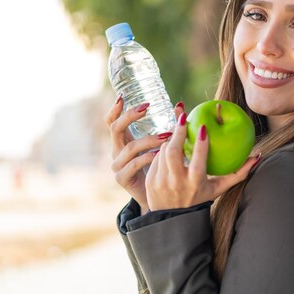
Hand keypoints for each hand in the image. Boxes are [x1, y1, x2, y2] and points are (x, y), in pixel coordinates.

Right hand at [105, 95, 184, 211]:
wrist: (156, 197)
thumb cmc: (160, 166)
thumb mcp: (161, 144)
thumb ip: (166, 126)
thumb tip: (181, 105)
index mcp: (123, 140)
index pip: (112, 121)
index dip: (114, 109)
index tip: (123, 96)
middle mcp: (117, 150)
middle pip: (115, 128)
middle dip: (130, 116)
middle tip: (147, 107)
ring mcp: (117, 165)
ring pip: (129, 147)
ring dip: (148, 139)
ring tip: (167, 136)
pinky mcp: (122, 179)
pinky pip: (133, 165)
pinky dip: (146, 158)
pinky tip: (158, 154)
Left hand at [145, 111, 260, 210]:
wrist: (172, 219)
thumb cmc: (199, 199)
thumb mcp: (218, 189)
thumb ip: (238, 174)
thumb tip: (256, 156)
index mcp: (195, 183)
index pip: (198, 161)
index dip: (200, 143)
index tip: (202, 127)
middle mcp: (177, 182)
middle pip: (174, 152)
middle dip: (177, 132)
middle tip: (182, 118)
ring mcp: (161, 182)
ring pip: (164, 151)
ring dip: (171, 140)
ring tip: (177, 132)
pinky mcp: (150, 181)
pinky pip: (156, 158)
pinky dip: (162, 150)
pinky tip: (168, 145)